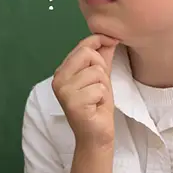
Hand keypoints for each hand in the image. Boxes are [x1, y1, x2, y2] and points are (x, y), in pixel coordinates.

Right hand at [52, 34, 118, 149]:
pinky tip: (95, 107)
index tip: (113, 41)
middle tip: (98, 87)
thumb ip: (103, 57)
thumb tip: (110, 36)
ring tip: (96, 99)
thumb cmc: (97, 106)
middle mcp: (58, 79)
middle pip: (88, 54)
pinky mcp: (72, 102)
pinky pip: (98, 89)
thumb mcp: (101, 77)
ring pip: (96, 72)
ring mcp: (63, 91)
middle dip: (101, 69)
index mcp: (63, 71)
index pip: (82, 46)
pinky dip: (102, 98)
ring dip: (103, 87)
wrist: (96, 135)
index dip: (99, 40)